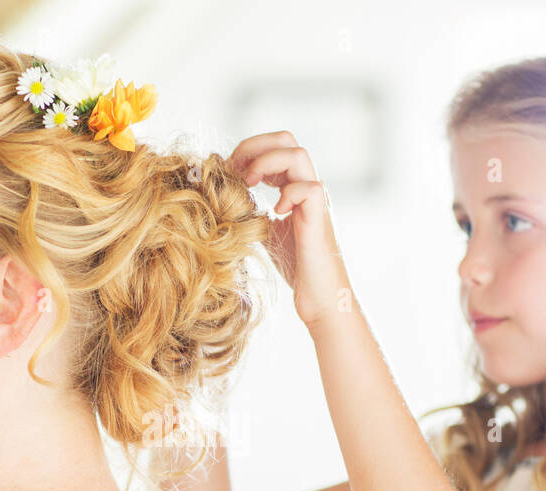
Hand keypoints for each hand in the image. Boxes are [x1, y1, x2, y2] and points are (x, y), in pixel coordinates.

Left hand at [229, 131, 356, 329]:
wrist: (320, 296)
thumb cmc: (295, 266)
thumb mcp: (265, 230)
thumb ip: (252, 209)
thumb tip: (225, 195)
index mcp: (294, 186)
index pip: (274, 146)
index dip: (248, 151)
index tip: (228, 170)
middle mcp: (307, 186)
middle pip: (286, 139)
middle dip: (255, 147)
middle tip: (236, 171)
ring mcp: (316, 200)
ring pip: (298, 155)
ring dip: (267, 164)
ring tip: (251, 185)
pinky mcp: (320, 219)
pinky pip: (310, 188)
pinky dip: (288, 194)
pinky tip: (276, 213)